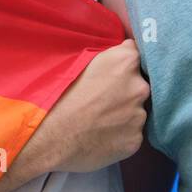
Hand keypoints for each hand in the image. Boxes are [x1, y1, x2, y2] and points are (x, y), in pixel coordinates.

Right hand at [34, 39, 148, 173]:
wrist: (51, 136)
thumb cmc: (60, 96)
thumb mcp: (82, 63)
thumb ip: (109, 57)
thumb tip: (123, 51)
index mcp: (126, 62)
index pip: (136, 55)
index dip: (124, 65)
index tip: (114, 73)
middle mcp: (140, 86)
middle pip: (139, 85)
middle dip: (126, 91)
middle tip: (103, 101)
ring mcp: (139, 115)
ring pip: (136, 111)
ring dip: (124, 114)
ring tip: (99, 121)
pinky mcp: (136, 140)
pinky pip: (131, 134)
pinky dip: (121, 135)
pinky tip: (102, 136)